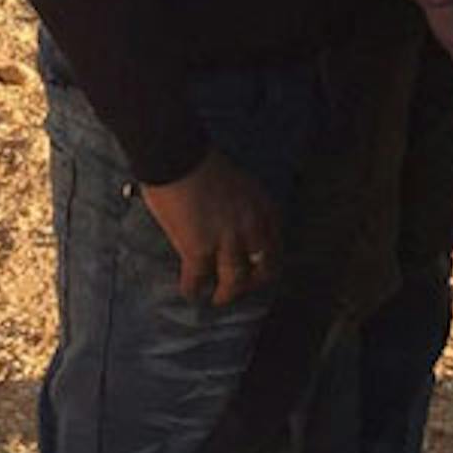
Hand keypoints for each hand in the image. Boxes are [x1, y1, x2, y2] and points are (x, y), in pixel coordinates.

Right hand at [138, 149, 279, 305]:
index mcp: (261, 205)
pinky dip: (193, 289)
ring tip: (216, 298)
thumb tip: (231, 227)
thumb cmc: (200, 160)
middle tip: (241, 288)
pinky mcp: (200, 250)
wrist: (177, 154)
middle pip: (263, 266)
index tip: (258, 268)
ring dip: (226, 294)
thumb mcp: (237, 182)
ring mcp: (227, 240)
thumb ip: (241, 207)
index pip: (275, 243)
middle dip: (253, 282)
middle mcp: (251, 225)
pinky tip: (190, 291)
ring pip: (235, 281)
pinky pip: (198, 280)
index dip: (267, 260)